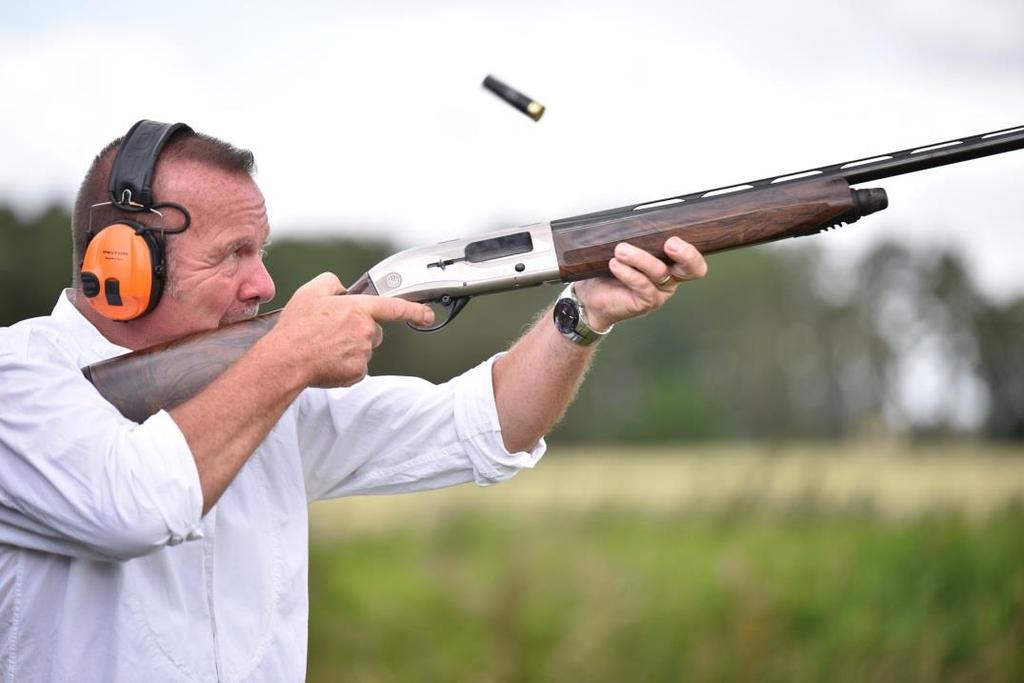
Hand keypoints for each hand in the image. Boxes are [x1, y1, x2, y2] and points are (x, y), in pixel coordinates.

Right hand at [265, 273, 434, 387]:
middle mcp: (365, 331)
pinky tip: (328, 361)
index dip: (415, 310)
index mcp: (358, 309)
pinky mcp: (356, 373)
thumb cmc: (296, 328)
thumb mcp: (310, 292)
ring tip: (325, 347)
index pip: (394, 307)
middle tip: (333, 333)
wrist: (285, 361)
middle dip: (360, 331)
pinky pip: (357, 368)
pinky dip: (345, 366)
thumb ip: (331, 282)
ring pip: (364, 350)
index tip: (428, 315)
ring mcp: (362, 354)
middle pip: (374, 331)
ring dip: (350, 348)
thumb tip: (341, 288)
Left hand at [573, 236, 707, 330]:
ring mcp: (659, 291)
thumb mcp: (625, 249)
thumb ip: (636, 237)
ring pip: (659, 272)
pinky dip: (628, 273)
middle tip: (670, 243)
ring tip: (621, 250)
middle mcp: (670, 278)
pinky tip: (615, 264)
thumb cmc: (610, 271)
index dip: (691, 248)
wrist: (591, 297)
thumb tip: (633, 217)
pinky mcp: (645, 302)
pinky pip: (641, 285)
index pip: (692, 254)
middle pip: (693, 269)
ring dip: (640, 258)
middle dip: (686, 254)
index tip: (674, 237)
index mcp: (670, 261)